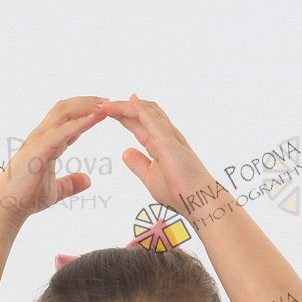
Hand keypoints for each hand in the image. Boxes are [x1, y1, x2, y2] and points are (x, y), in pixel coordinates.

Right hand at [0, 96, 108, 217]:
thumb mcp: (56, 190)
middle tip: (110, 101)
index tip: (105, 110)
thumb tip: (88, 180)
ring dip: (86, 107)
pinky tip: (94, 119)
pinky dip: (79, 123)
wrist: (7, 207)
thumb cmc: (26, 197)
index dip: (86, 111)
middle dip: (88, 102)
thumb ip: (71, 183)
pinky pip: (62, 131)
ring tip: (105, 105)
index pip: (68, 119)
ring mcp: (39, 140)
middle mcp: (42, 136)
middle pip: (66, 108)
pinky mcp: (39, 150)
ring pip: (64, 113)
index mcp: (47, 143)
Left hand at [99, 94, 212, 210]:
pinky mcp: (168, 139)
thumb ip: (138, 164)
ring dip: (126, 105)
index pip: (140, 124)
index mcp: (160, 145)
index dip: (125, 116)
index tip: (109, 112)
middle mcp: (165, 136)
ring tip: (108, 103)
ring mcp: (168, 136)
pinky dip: (138, 109)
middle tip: (105, 104)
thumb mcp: (150, 177)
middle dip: (123, 107)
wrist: (196, 199)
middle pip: (142, 113)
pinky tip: (128, 102)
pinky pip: (152, 119)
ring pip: (146, 111)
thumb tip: (125, 153)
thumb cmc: (179, 192)